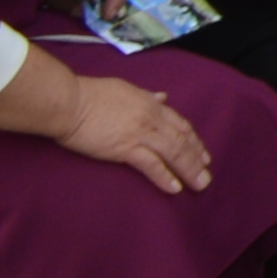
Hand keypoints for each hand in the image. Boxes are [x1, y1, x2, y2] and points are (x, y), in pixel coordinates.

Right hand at [54, 64, 215, 191]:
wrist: (70, 102)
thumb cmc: (91, 94)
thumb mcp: (126, 89)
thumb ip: (146, 95)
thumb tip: (162, 96)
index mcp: (151, 104)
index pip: (180, 124)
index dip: (194, 140)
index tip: (203, 153)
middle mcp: (152, 118)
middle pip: (182, 140)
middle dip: (197, 159)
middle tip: (207, 175)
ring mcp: (140, 133)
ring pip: (173, 152)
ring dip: (189, 170)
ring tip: (199, 184)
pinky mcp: (125, 148)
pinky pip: (151, 164)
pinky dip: (164, 176)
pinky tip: (174, 188)